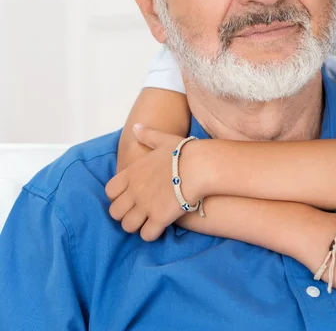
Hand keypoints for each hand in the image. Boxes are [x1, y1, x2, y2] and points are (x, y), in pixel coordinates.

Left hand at [105, 125, 199, 240]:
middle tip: (138, 212)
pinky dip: (151, 233)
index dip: (117, 196)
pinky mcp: (159, 219)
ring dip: (136, 225)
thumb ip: (147, 135)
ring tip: (148, 221)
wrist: (199, 166)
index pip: (110, 191)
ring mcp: (145, 206)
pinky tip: (159, 227)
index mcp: (132, 173)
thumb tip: (135, 127)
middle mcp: (134, 191)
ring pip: (127, 226)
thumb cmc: (183, 152)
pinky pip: (146, 235)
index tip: (129, 196)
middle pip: (115, 212)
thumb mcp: (163, 139)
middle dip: (125, 214)